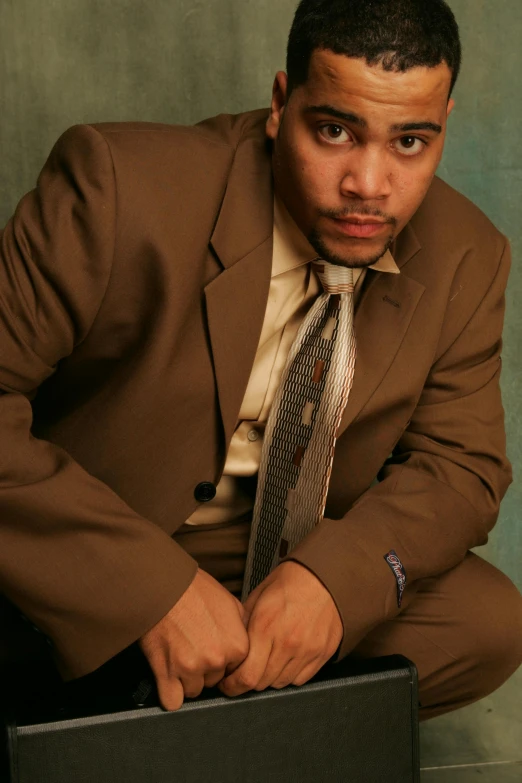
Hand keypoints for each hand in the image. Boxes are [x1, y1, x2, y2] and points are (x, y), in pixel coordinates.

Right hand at [139, 568, 248, 710]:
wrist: (162, 586)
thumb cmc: (195, 590)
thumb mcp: (231, 603)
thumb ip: (242, 629)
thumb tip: (247, 646)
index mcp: (238, 645)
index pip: (237, 670)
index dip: (225, 661)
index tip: (214, 650)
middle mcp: (217, 660)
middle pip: (215, 681)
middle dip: (206, 669)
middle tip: (194, 646)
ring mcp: (192, 669)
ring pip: (194, 691)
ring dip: (187, 679)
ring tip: (179, 654)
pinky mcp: (167, 674)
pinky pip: (173, 702)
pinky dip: (170, 693)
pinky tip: (169, 675)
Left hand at [217, 561, 342, 696]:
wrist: (324, 576)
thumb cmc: (290, 582)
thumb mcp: (258, 596)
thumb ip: (244, 623)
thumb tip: (231, 645)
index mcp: (265, 627)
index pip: (246, 675)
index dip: (233, 686)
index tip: (228, 684)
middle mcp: (286, 643)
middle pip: (262, 683)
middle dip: (248, 681)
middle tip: (244, 672)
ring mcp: (307, 650)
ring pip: (280, 683)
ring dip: (269, 678)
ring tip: (266, 663)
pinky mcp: (322, 654)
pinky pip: (300, 679)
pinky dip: (289, 675)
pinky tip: (285, 660)